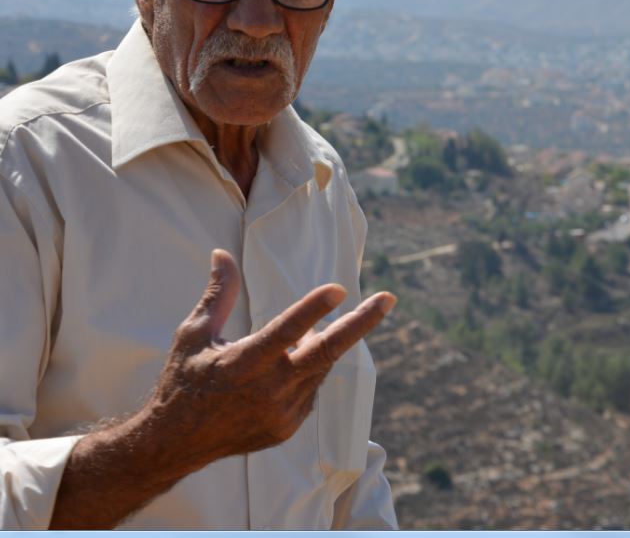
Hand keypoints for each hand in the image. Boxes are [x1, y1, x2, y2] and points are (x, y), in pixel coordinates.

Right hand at [144, 249, 394, 467]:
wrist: (172, 445)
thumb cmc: (182, 381)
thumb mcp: (193, 334)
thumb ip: (218, 294)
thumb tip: (222, 253)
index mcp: (241, 364)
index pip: (286, 331)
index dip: (314, 309)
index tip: (340, 288)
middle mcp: (267, 391)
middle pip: (326, 352)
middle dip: (360, 323)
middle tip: (389, 299)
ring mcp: (280, 414)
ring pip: (320, 368)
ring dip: (321, 345)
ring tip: (304, 335)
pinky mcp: (286, 428)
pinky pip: (310, 391)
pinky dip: (308, 372)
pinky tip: (287, 367)